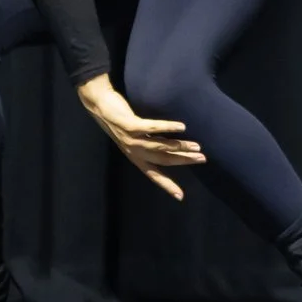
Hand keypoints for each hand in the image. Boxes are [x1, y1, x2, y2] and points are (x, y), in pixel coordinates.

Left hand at [75, 74, 204, 200]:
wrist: (98, 105)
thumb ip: (148, 142)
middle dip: (183, 160)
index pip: (153, 174)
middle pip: (162, 159)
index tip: (180, 196)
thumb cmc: (119, 120)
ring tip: (197, 146)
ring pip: (160, 145)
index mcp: (135, 156)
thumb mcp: (133, 136)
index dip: (167, 185)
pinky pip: (152, 127)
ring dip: (180, 146)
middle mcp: (133, 151)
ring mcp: (131, 139)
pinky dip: (168, 127)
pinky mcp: (130, 125)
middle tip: (202, 158)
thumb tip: (171, 145)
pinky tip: (182, 126)